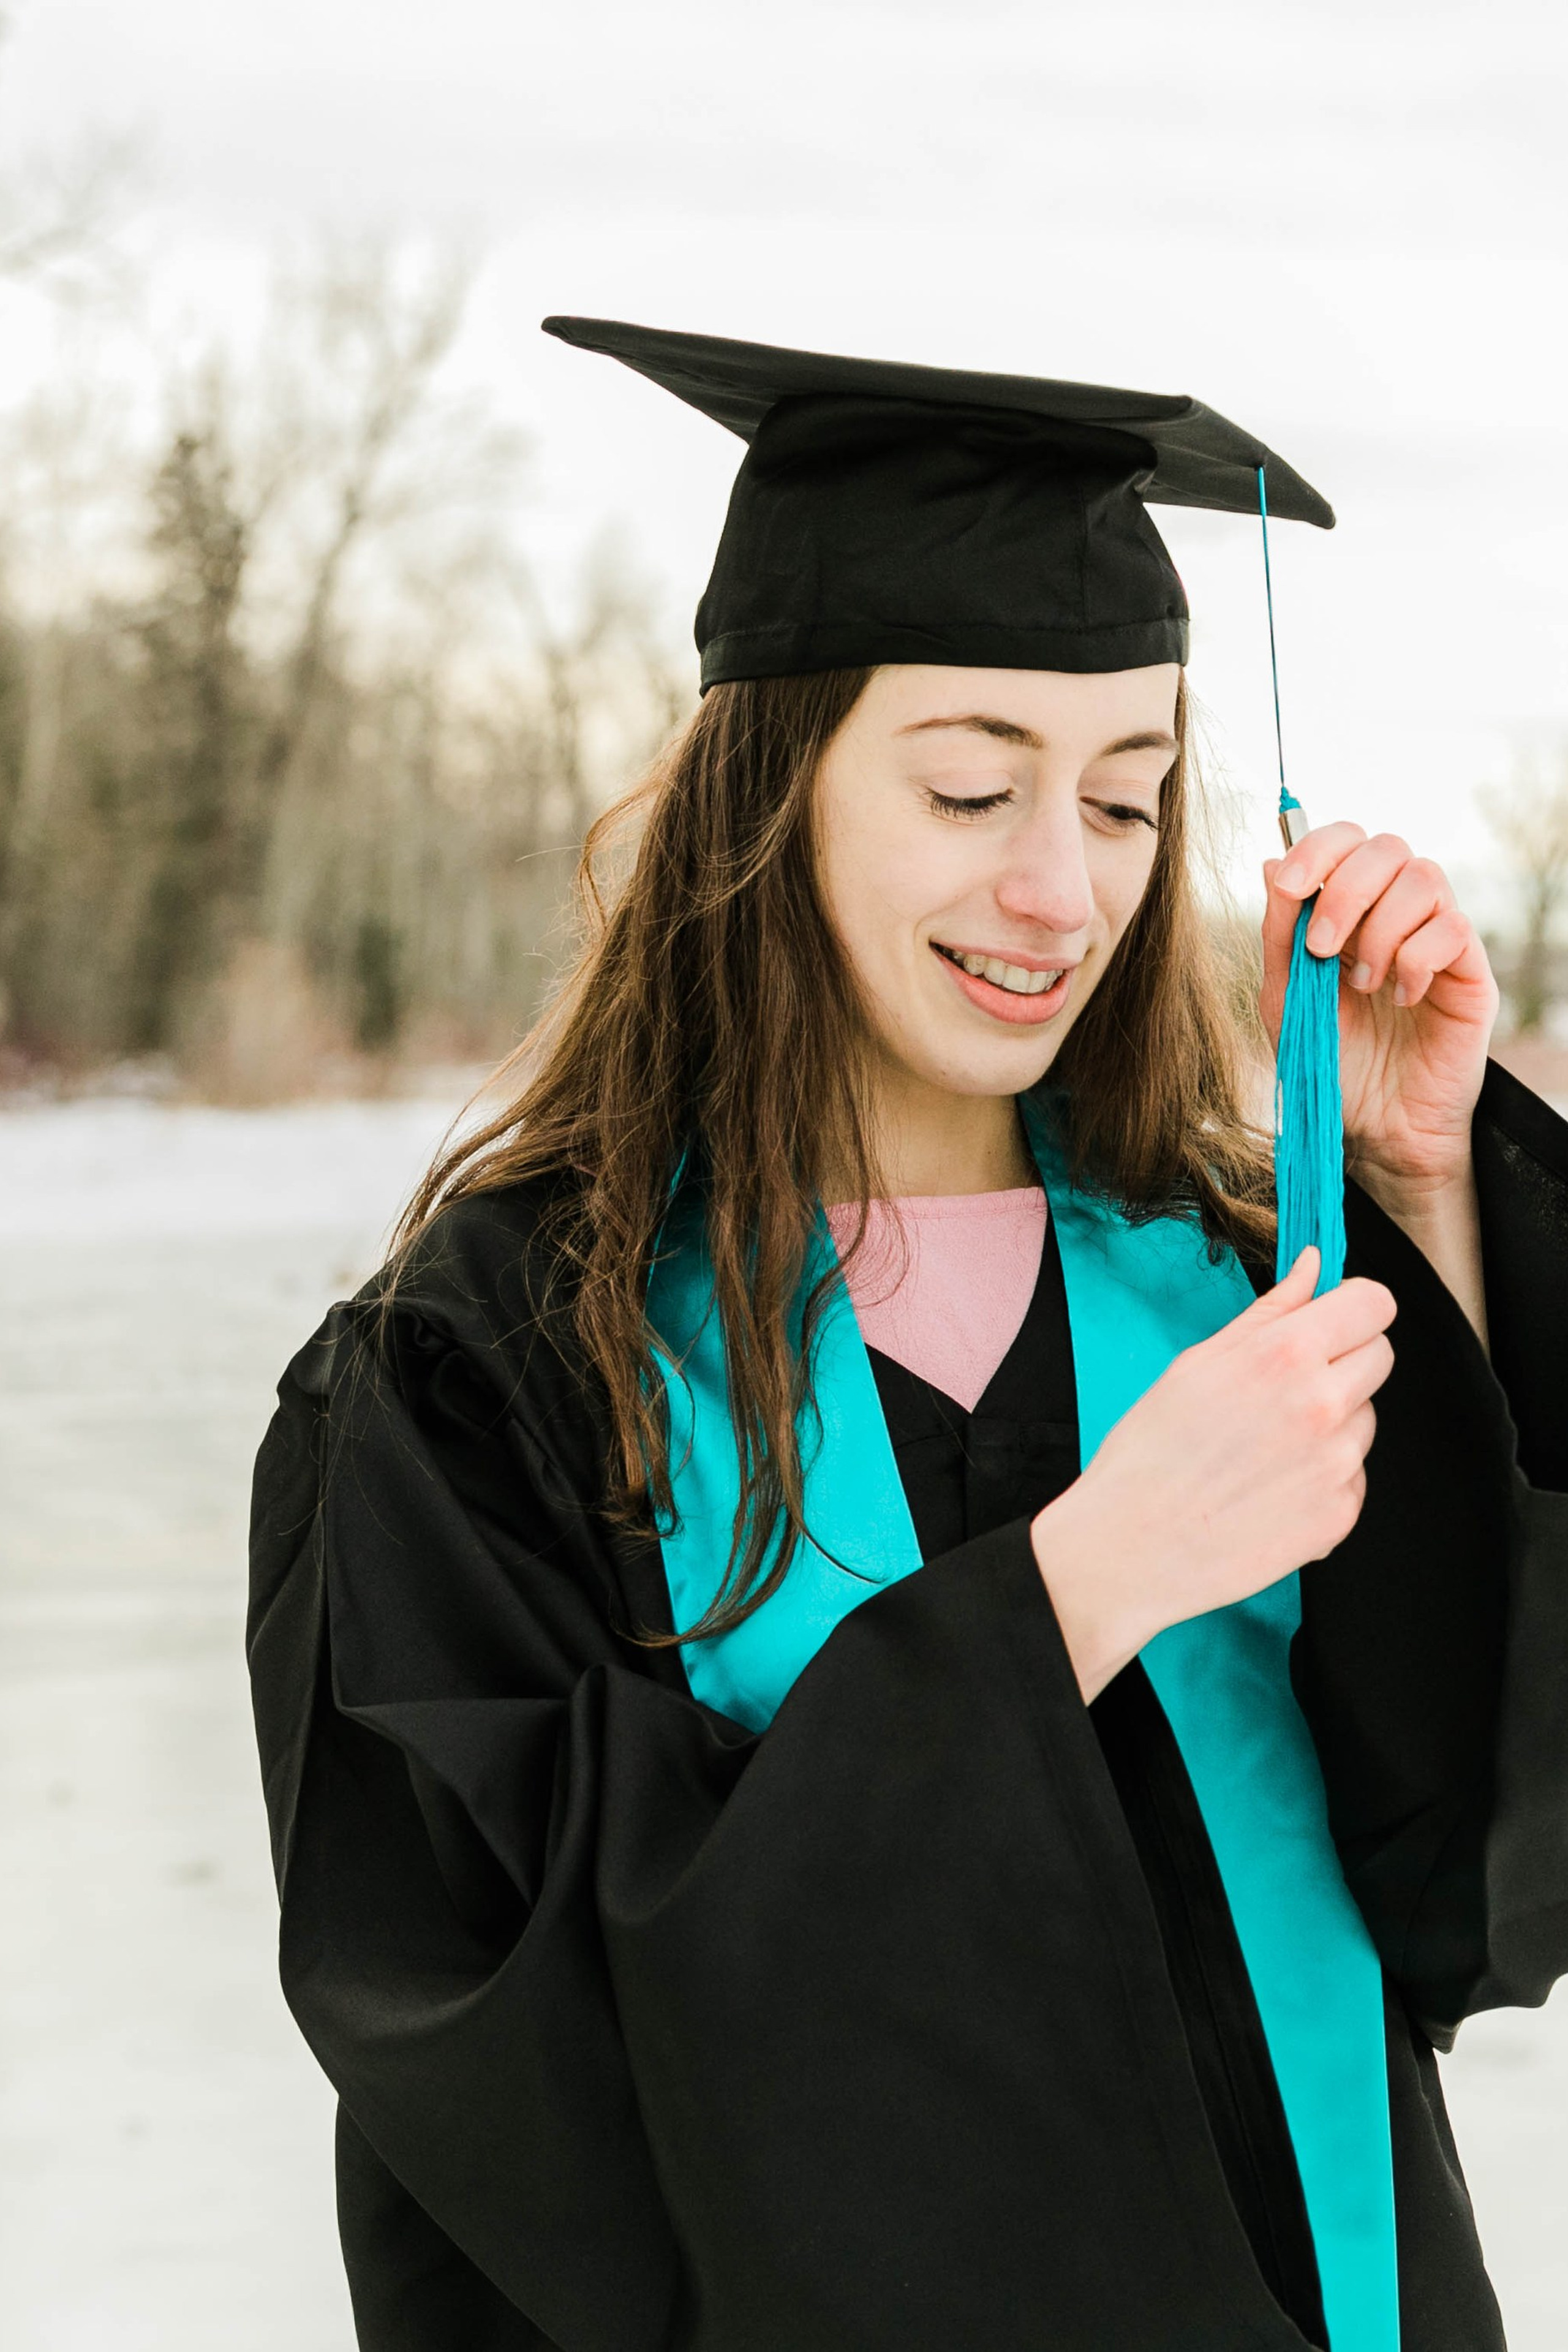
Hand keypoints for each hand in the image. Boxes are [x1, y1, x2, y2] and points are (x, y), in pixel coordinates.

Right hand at [1031, 1246, 1395, 1700]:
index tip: (1333, 1320)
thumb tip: (1315, 1265)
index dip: (1354, 1307)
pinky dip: (1323, 1477)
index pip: (1375, 1305)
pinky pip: (1354, 1476)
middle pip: (1381, 1356)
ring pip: (1366, 1419)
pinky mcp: (1339, 1516)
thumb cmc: (1151, 1450)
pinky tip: (1270, 1488)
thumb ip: (1270, 1311)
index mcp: (1286, 1355)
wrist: (1130, 1546)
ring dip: (1333, 1422)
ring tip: (1266, 1446)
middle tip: (1286, 1387)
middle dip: (1345, 1360)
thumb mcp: (1199, 1363)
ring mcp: (1337, 1466)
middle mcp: (1323, 1406)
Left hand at [1261, 823, 1499, 1198]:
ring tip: (1363, 985)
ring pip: (1424, 878)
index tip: (1289, 887)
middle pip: (1388, 847)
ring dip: (1381, 930)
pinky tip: (1402, 1000)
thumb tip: (1271, 863)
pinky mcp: (1470, 971)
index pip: (1346, 842)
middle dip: (1346, 889)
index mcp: (1349, 911)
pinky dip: (1416, 960)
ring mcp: (1437, 938)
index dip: (1318, 848)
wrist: (1373, 1127)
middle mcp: (1396, 914)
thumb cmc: (1330, 1061)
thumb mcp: (1285, 997)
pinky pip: (1454, 929)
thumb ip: (1278, 933)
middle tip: (1321, 948)